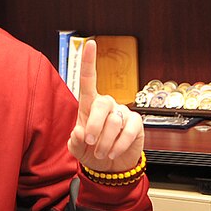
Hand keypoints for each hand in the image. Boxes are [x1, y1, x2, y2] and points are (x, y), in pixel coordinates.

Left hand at [67, 40, 143, 172]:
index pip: (89, 79)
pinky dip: (118, 145)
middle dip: (94, 125)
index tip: (90, 44)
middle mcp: (107, 104)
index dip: (89, 61)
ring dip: (105, 142)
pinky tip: (113, 153)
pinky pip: (128, 132)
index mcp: (89, 104)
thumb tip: (78, 131)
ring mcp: (122, 112)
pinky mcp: (136, 124)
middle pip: (101, 103)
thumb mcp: (77, 148)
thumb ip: (74, 141)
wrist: (111, 167)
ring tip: (101, 153)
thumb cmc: (92, 150)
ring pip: (113, 122)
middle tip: (89, 141)